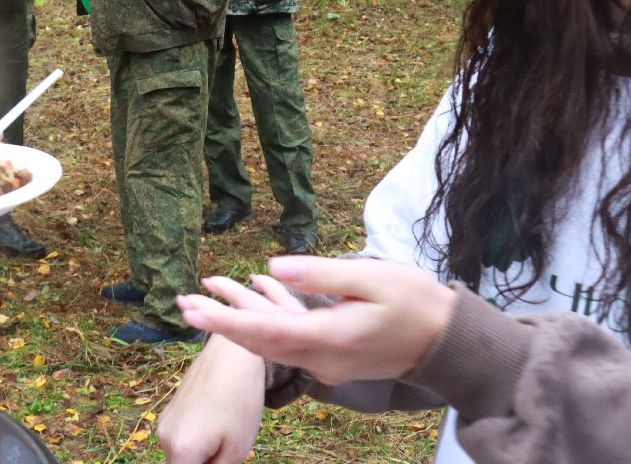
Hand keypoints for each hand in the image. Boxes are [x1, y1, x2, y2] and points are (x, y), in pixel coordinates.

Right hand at [157, 334, 267, 462]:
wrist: (231, 356)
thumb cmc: (239, 404)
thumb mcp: (236, 450)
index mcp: (180, 451)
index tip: (221, 459)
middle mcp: (163, 438)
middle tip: (227, 451)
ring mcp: (163, 423)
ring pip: (181, 458)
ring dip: (200, 458)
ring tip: (225, 439)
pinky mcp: (168, 412)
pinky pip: (180, 441)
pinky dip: (195, 445)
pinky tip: (217, 427)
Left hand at [177, 257, 456, 385]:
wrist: (448, 342)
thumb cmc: (415, 302)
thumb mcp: (371, 278)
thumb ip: (320, 274)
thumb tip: (273, 267)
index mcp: (327, 338)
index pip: (264, 332)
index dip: (225, 321)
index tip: (193, 311)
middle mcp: (320, 357)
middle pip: (260, 343)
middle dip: (220, 324)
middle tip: (182, 304)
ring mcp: (326, 362)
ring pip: (272, 345)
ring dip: (239, 324)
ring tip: (207, 300)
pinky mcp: (333, 358)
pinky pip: (289, 344)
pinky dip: (266, 326)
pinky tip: (256, 299)